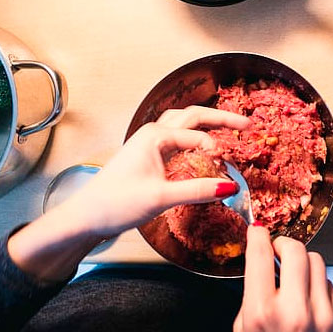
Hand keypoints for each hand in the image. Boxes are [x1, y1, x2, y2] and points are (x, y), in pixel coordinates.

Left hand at [63, 105, 250, 237]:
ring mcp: (150, 142)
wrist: (85, 216)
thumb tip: (230, 186)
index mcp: (156, 135)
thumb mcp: (161, 197)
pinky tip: (202, 145)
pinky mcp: (148, 155)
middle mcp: (153, 132)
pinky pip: (177, 137)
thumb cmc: (116, 203)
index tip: (230, 169)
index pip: (198, 136)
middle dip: (221, 119)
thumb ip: (198, 190)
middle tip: (246, 125)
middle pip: (194, 116)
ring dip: (206, 122)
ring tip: (228, 127)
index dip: (217, 150)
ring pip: (184, 123)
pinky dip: (194, 136)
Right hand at [234, 225, 332, 331]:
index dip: (258, 235)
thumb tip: (261, 258)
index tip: (258, 229)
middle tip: (278, 250)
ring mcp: (323, 317)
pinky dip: (320, 289)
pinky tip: (311, 305)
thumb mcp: (245, 330)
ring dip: (303, 266)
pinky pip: (331, 285)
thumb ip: (252, 295)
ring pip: (317, 262)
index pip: (259, 254)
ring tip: (295, 282)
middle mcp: (294, 313)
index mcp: (261, 314)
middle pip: (295, 250)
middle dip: (284, 245)